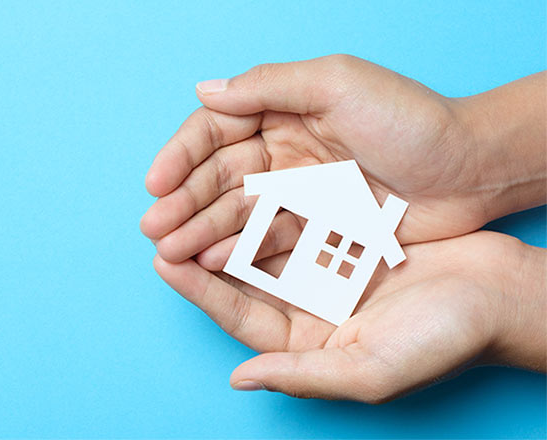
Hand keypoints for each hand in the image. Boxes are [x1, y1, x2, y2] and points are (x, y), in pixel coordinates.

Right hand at [141, 55, 545, 263]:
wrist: (470, 170)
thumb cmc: (409, 119)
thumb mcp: (337, 83)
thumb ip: (268, 86)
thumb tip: (204, 91)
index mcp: (282, 110)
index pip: (216, 131)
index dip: (181, 155)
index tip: (156, 182)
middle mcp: (282, 149)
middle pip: (218, 176)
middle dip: (182, 201)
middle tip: (153, 227)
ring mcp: (297, 189)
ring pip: (236, 211)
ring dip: (200, 229)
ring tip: (169, 251)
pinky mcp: (314, 224)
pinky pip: (267, 238)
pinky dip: (238, 249)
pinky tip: (212, 260)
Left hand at [153, 231, 545, 401]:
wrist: (502, 293)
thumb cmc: (444, 338)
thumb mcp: (370, 368)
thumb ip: (303, 374)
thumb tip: (241, 380)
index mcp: (309, 345)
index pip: (241, 318)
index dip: (201, 292)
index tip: (165, 262)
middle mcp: (310, 310)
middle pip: (243, 280)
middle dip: (202, 254)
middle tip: (161, 225)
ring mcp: (326, 274)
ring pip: (264, 248)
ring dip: (228, 225)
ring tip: (191, 200)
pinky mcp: (344, 241)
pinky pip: (296, 221)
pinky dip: (270, 206)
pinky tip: (244, 183)